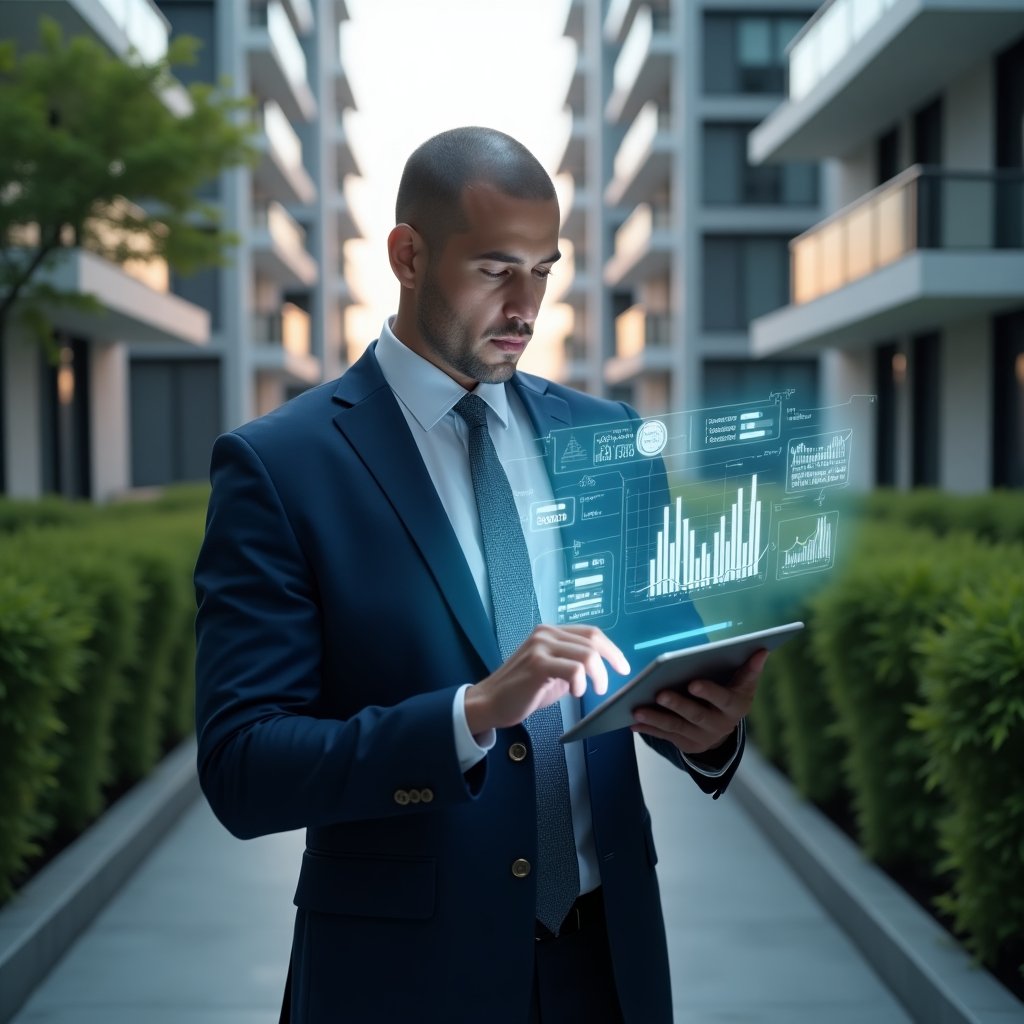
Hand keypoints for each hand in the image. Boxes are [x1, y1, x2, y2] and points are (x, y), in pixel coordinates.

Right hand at [464, 625, 629, 733]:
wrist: (491, 702)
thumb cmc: (522, 690)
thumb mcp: (552, 672)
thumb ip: (573, 664)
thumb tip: (602, 669)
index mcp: (550, 632)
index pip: (590, 633)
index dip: (611, 649)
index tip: (622, 666)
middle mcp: (545, 634)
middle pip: (593, 641)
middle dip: (610, 663)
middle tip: (608, 685)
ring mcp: (540, 646)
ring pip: (587, 655)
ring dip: (597, 676)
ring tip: (591, 691)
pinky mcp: (537, 664)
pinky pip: (574, 669)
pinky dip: (581, 683)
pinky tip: (575, 693)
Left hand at [630, 648, 767, 755]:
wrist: (723, 731)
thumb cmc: (731, 696)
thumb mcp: (743, 685)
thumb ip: (749, 669)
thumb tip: (762, 650)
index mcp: (735, 707)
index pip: (723, 699)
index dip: (709, 692)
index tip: (693, 683)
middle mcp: (719, 725)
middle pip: (696, 715)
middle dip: (677, 705)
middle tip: (659, 693)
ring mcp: (701, 737)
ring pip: (676, 727)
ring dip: (656, 718)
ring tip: (637, 708)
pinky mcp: (685, 744)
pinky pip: (665, 736)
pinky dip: (648, 729)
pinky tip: (633, 722)